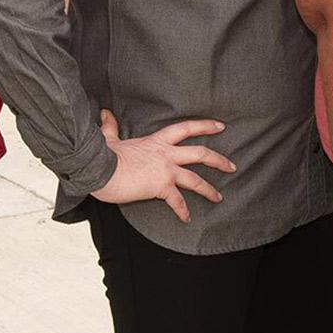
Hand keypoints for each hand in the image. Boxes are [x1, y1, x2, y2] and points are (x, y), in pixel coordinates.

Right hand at [94, 109, 235, 222]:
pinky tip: (187, 218)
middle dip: (218, 160)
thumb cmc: (103, 156)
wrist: (100, 170)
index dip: (205, 126)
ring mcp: (166, 170)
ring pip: (195, 179)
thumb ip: (111, 126)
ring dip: (209, 189)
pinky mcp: (161, 187)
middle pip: (200, 153)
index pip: (186, 128)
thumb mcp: (110, 139)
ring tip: (218, 197)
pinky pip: (177, 201)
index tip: (221, 126)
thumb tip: (105, 114)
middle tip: (232, 166)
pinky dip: (183, 210)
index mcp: (157, 141)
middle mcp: (167, 154)